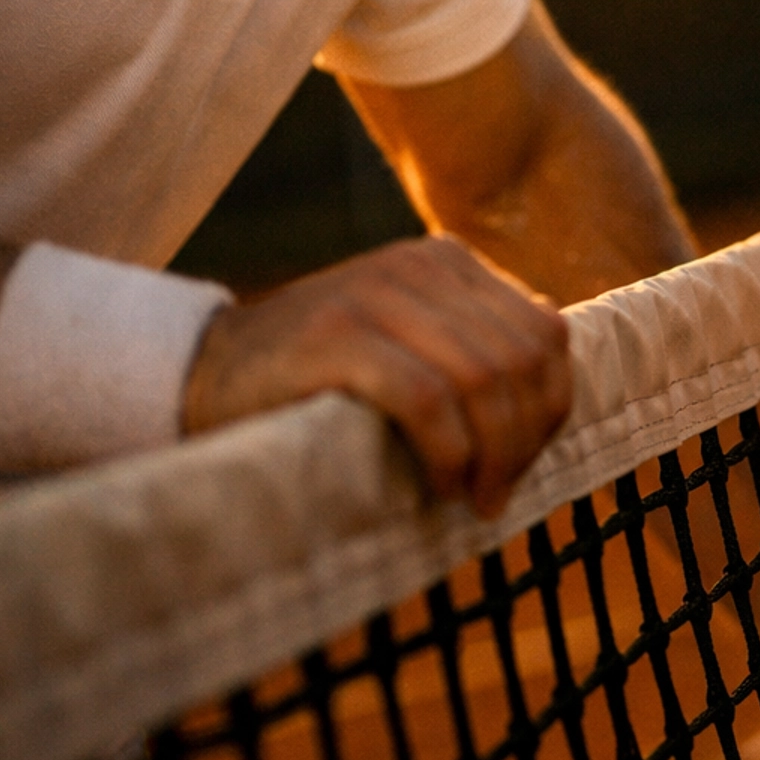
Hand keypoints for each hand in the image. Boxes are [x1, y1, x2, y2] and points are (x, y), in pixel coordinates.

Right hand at [182, 236, 570, 516]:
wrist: (207, 372)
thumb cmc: (320, 376)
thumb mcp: (407, 339)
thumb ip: (470, 341)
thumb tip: (552, 373)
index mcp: (446, 260)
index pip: (544, 334)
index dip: (551, 408)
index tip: (524, 465)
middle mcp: (418, 264)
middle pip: (521, 360)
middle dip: (524, 439)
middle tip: (496, 494)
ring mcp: (375, 294)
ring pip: (482, 380)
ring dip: (491, 455)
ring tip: (472, 499)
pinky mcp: (336, 337)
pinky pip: (428, 400)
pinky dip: (448, 453)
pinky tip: (439, 485)